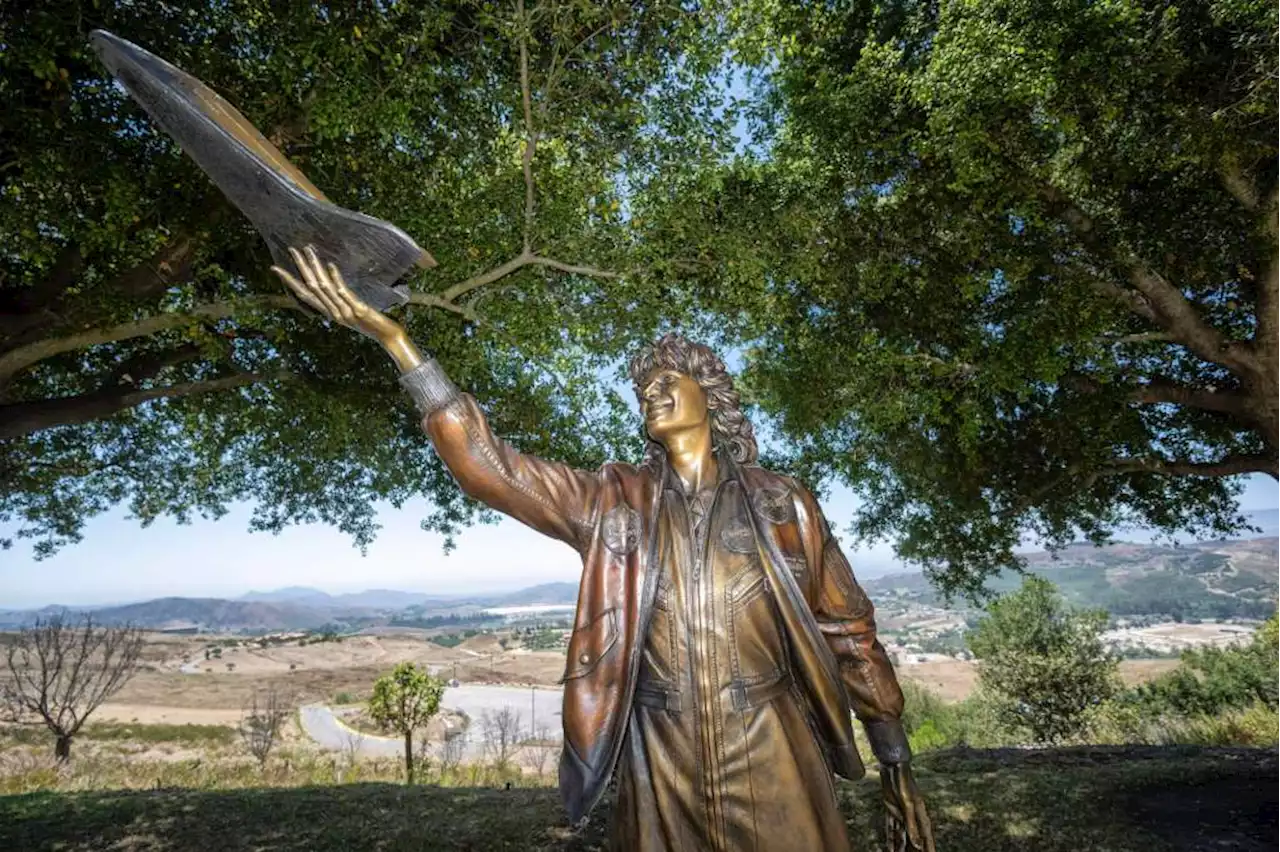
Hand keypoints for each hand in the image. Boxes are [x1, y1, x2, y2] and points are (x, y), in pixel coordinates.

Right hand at [272, 245, 403, 342]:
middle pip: (311, 287)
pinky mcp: (358, 310)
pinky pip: (345, 293)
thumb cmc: (370, 323)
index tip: (276, 268)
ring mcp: (345, 311)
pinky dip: (336, 279)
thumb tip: (329, 287)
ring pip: (325, 288)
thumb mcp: (349, 312)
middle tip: (292, 249)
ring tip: (310, 251)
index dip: (290, 281)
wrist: (387, 336)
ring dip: (316, 268)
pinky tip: (331, 266)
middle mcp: (333, 312)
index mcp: (329, 312)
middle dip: (301, 267)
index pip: (304, 295)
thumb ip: (338, 301)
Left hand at [880, 762, 934, 851]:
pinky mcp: (892, 810)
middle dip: (914, 849)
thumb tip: (917, 844)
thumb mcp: (908, 806)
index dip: (929, 847)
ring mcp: (902, 813)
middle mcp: (912, 815)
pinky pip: (891, 828)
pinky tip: (890, 847)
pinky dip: (891, 838)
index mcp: (920, 814)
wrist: (892, 768)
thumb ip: (912, 825)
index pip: (926, 836)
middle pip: (914, 837)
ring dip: (901, 847)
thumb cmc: (903, 785)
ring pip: (902, 835)